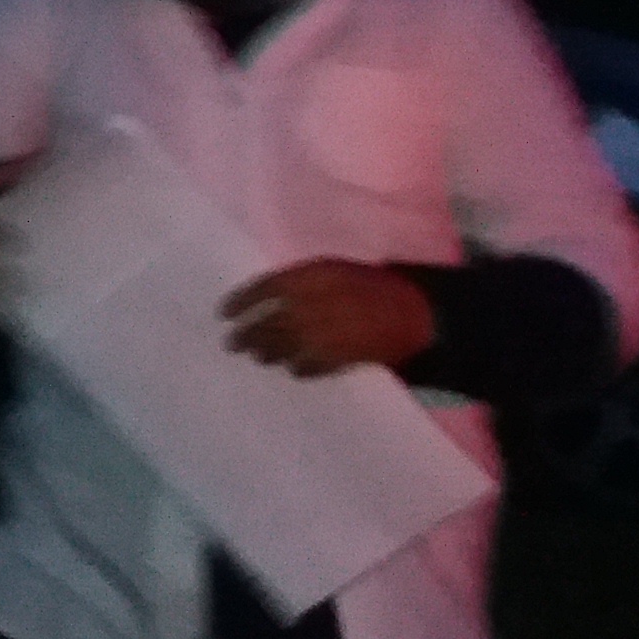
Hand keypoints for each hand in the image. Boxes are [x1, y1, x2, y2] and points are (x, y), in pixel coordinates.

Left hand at [223, 258, 432, 377]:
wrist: (416, 314)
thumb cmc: (371, 286)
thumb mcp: (333, 270)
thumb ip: (300, 282)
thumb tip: (266, 298)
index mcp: (314, 277)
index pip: (265, 289)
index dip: (241, 302)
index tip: (223, 314)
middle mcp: (315, 305)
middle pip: (269, 323)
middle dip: (247, 335)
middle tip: (232, 344)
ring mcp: (327, 334)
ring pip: (283, 348)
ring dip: (267, 354)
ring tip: (258, 356)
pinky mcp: (340, 359)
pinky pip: (308, 367)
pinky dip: (297, 368)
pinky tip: (292, 368)